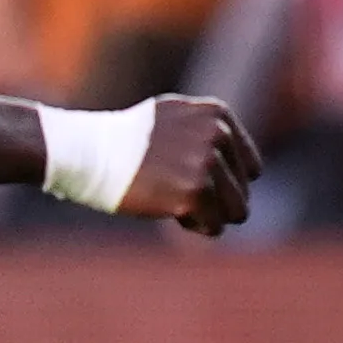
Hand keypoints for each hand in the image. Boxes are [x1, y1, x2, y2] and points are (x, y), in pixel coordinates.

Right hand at [118, 95, 261, 235]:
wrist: (88, 153)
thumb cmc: (125, 141)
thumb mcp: (174, 118)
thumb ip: (209, 133)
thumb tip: (254, 170)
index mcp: (218, 116)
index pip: (250, 169)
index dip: (220, 182)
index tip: (187, 174)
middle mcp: (217, 134)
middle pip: (243, 192)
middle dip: (214, 201)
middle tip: (174, 188)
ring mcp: (207, 163)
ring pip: (236, 212)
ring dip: (207, 215)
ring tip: (174, 197)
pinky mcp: (195, 192)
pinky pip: (214, 227)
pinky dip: (193, 226)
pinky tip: (166, 207)